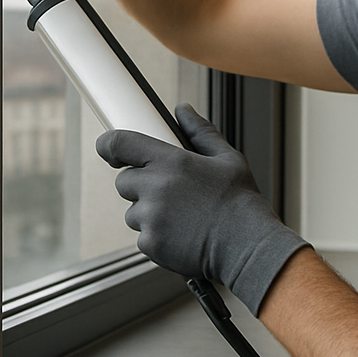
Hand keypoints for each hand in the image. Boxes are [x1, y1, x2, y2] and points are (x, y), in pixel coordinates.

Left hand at [96, 104, 308, 315]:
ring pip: (133, 212)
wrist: (248, 246)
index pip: (120, 144)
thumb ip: (200, 131)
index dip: (109, 145)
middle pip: (124, 182)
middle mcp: (155, 187)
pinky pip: (143, 237)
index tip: (110, 151)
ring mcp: (150, 218)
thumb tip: (183, 110)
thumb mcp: (227, 158)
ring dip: (150, 214)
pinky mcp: (151, 244)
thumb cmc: (240, 202)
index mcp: (171, 161)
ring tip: (184, 218)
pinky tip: (184, 235)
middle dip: (141, 186)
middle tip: (172, 194)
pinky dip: (158, 237)